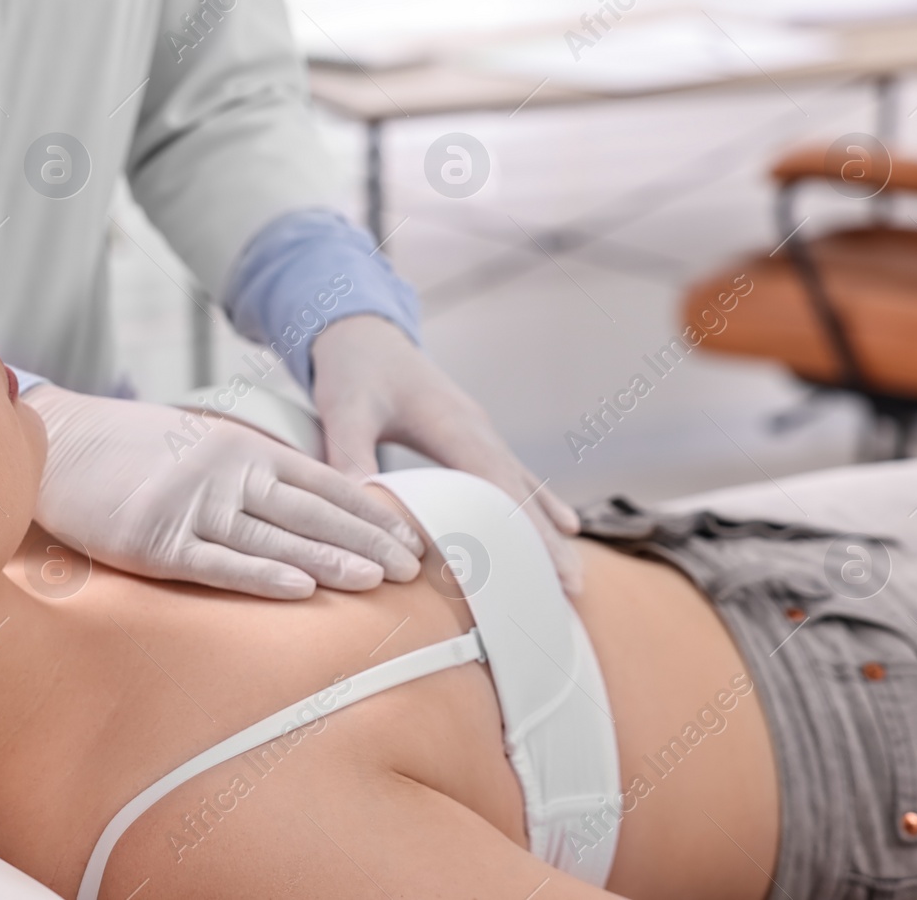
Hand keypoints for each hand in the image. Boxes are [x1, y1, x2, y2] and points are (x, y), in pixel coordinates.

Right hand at [23, 385, 423, 598]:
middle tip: (410, 568)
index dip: (369, 513)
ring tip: (374, 581)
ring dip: (328, 559)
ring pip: (274, 536)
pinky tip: (298, 588)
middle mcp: (226, 471)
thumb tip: (303, 502)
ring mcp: (192, 505)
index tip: (408, 538)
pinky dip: (260, 575)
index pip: (323, 483)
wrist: (57, 444)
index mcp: (242, 447)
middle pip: (310, 510)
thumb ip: (249, 470)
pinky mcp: (156, 539)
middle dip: (365, 541)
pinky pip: (217, 562)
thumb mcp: (200, 443)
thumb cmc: (130, 449)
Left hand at [310, 315, 583, 588]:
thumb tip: (358, 503)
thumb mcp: (344, 409)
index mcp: (453, 423)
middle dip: (547, 538)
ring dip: (546, 527)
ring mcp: (478, 431)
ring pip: (522, 484)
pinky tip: (561, 526)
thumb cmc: (354, 368)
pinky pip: (510, 474)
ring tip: (570, 574)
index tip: (548, 565)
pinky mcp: (471, 435)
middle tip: (572, 588)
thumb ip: (349, 454)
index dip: (525, 526)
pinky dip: (534, 503)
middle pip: (521, 490)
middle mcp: (476, 428)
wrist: (362, 329)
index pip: (498, 484)